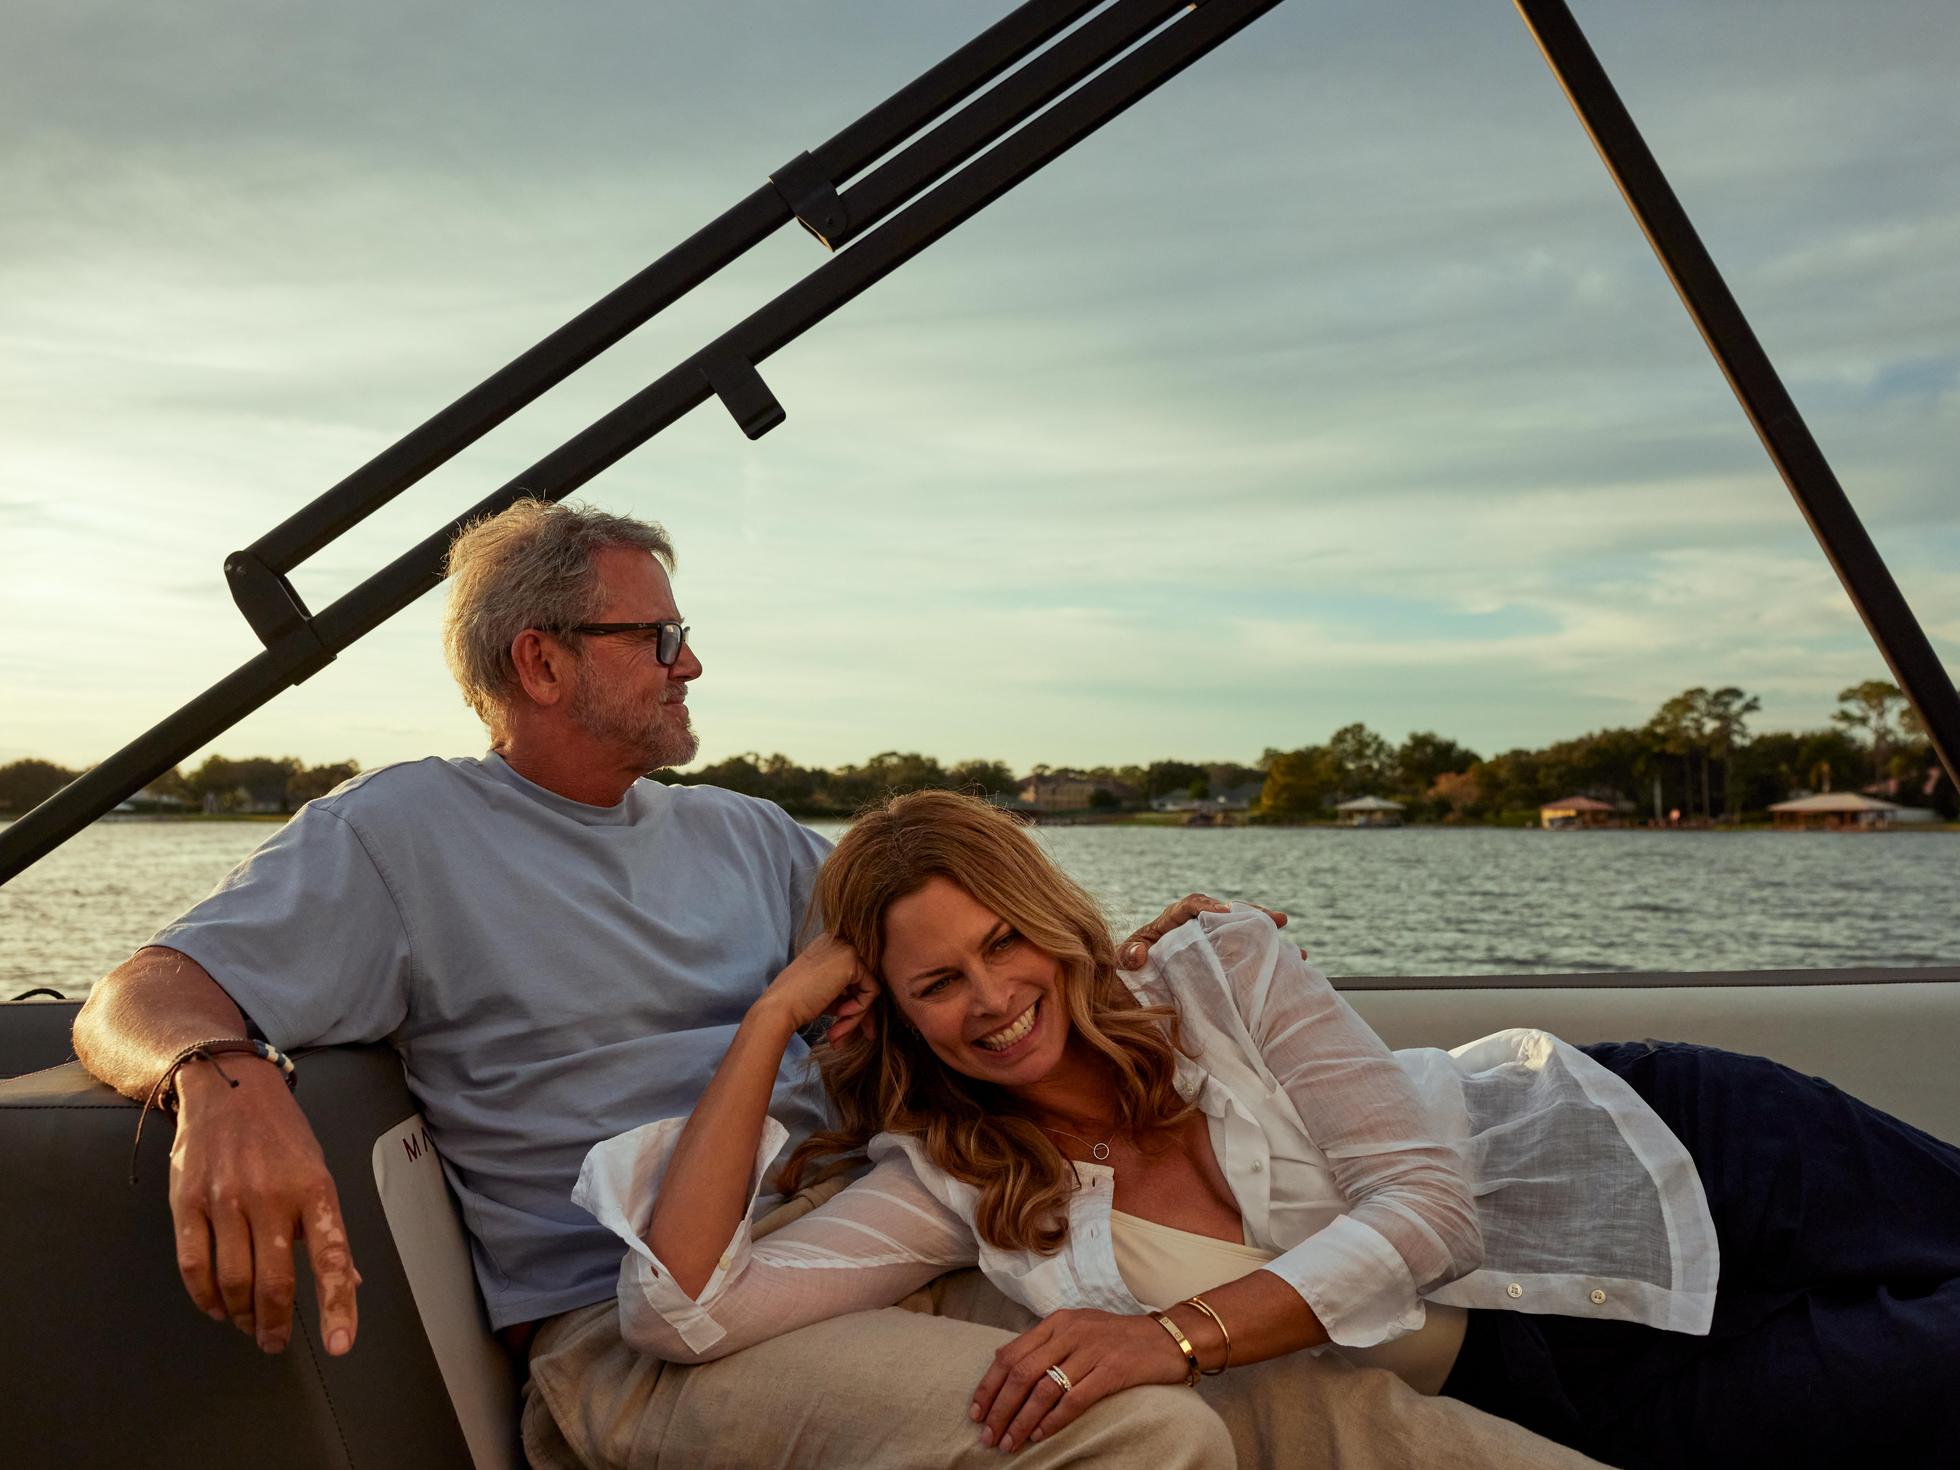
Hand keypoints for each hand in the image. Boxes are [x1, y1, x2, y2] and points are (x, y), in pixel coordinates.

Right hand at [170, 1059, 360, 1355]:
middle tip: (274, 1341)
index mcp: (314, 1188)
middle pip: (274, 1281)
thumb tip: (350, 1280)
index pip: (332, 1257)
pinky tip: (215, 1307)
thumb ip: (328, 1228)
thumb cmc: (281, 1134)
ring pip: (233, 1280)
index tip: (340, 1344)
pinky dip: (205, 1296)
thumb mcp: (318, 1170)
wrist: (229, 1086)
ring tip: (247, 1324)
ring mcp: (226, 1198)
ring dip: (241, 1314)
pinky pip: (194, 1264)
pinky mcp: (187, 1201)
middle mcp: (271, 1195)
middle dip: (276, 1323)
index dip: (338, 1306)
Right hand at [758, 933, 878, 1041]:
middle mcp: (838, 940)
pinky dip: (860, 1009)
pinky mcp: (851, 961)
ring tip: (838, 1035)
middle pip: (862, 980)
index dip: (852, 1002)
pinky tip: (840, 1015)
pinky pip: (871, 991)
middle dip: (858, 1012)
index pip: (853, 975)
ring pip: (867, 988)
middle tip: (851, 1036)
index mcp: (829, 945)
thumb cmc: (794, 1004)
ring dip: (855, 1016)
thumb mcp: (824, 992)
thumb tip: (868, 1010)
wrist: (778, 1009)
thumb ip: (844, 993)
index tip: (844, 1024)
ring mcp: (845, 948)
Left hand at [970, 1307, 1188, 1451]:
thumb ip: (1044, 1343)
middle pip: (1021, 1373)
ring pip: (1044, 1389)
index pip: (1010, 1354)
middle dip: (1000, 1408)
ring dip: (1022, 1420)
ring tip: (1010, 1442)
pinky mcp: (1113, 1370)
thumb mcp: (1077, 1329)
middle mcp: (1070, 1333)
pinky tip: (1040, 1435)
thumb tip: (1003, 1361)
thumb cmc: (1119, 1338)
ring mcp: (1091, 1350)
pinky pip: (1074, 1398)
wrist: (1168, 1337)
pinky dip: (1053, 1420)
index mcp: (1057, 1322)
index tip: (976, 1411)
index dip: (989, 1385)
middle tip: (988, 1436)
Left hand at [1117, 893, 1290, 969]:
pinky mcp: (1221, 959)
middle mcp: (1196, 926)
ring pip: (1243, 932)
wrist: (1133, 982)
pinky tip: (1296, 965)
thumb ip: (1128, 954)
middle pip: (1227, 913)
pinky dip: (1270, 957)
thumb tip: (1138, 955)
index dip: (1208, 906)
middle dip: (1253, 914)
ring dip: (1269, 937)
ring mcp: (1211, 942)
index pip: (1191, 905)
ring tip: (1297, 949)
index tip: (1226, 912)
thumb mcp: (1124, 959)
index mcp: (1171, 920)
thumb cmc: (1129, 966)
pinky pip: (1248, 953)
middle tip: (1278, 920)